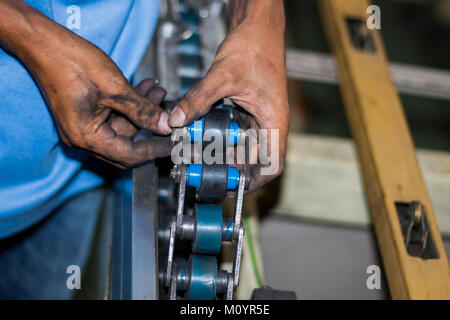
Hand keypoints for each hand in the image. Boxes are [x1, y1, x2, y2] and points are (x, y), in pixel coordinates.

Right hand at [0, 1, 172, 167]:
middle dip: (150, 129)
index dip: (154, 149)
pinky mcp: (86, 115)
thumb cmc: (71, 62)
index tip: (174, 143)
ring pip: (122, 128)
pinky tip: (145, 90)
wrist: (44, 43)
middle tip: (170, 116)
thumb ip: (142, 110)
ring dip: (142, 112)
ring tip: (159, 91)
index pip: (128, 155)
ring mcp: (83, 127)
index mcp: (86, 137)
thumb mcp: (115, 88)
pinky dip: (130, 106)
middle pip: (126, 146)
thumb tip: (165, 125)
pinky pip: (113, 117)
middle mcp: (82, 137)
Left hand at [168, 1, 288, 191]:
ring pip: (242, 146)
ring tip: (199, 155)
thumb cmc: (254, 47)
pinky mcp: (249, 109)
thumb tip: (174, 120)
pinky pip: (235, 131)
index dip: (254, 181)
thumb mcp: (222, 76)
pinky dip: (220, 136)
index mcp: (274, 121)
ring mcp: (259, 117)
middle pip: (252, 158)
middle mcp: (269, 123)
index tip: (233, 187)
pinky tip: (202, 135)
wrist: (258, 27)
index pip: (272, 165)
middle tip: (204, 170)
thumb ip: (197, 100)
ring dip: (222, 152)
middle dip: (229, 166)